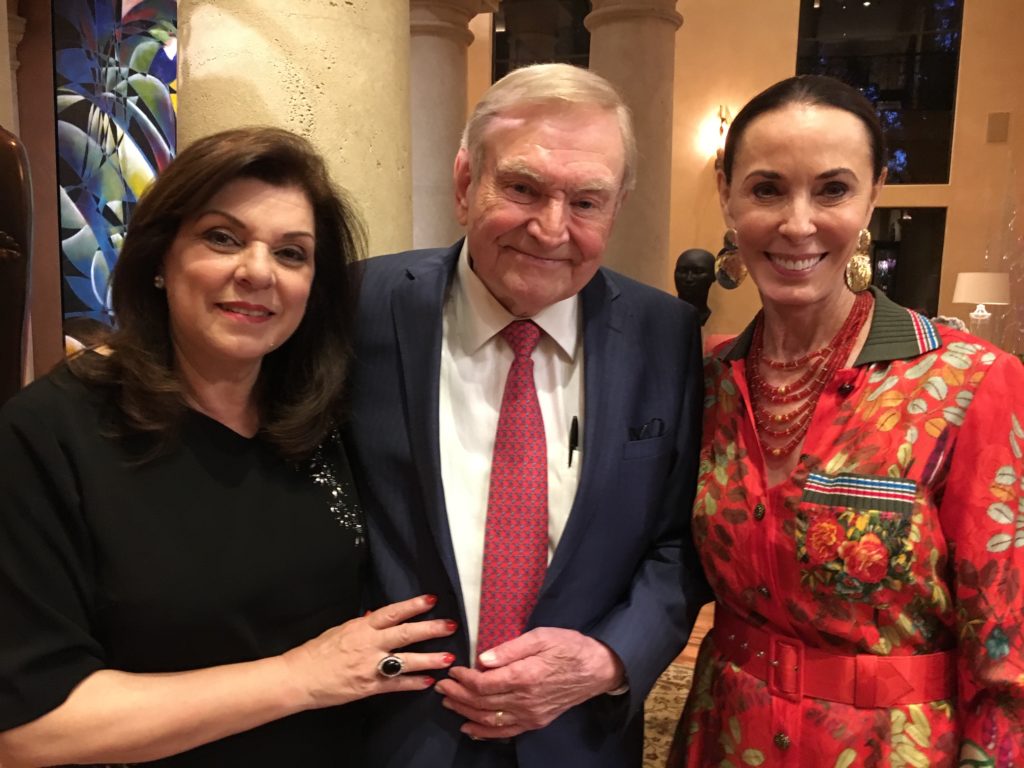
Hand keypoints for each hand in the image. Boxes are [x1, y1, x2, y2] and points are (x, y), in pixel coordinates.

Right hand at [281, 594, 455, 709]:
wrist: (299, 678)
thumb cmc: (316, 652)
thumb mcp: (340, 630)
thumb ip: (362, 624)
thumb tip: (377, 614)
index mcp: (361, 627)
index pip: (392, 612)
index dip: (413, 605)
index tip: (432, 600)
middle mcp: (369, 644)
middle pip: (405, 633)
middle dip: (430, 629)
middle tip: (450, 625)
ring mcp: (370, 666)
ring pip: (405, 660)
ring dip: (429, 659)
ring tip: (449, 658)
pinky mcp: (369, 687)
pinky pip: (396, 684)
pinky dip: (413, 683)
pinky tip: (428, 682)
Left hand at [435, 627, 624, 738]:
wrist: (598, 670)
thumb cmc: (570, 647)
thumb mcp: (541, 636)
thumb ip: (511, 648)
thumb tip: (483, 659)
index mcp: (525, 676)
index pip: (484, 683)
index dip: (463, 679)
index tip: (452, 670)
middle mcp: (526, 700)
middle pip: (482, 702)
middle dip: (457, 695)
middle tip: (441, 686)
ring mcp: (531, 715)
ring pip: (489, 719)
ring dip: (465, 712)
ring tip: (448, 703)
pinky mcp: (536, 722)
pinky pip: (506, 732)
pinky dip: (484, 732)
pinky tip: (470, 728)